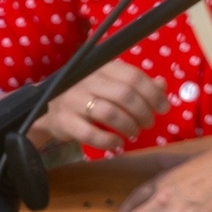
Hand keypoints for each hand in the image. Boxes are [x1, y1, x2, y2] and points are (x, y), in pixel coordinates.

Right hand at [39, 63, 166, 154]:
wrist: (48, 110)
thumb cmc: (87, 96)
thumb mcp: (110, 84)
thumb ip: (136, 84)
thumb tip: (162, 85)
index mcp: (102, 67)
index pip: (133, 76)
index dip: (153, 93)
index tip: (163, 108)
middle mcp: (87, 80)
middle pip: (124, 94)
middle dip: (143, 111)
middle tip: (149, 123)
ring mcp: (73, 100)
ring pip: (110, 113)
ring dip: (129, 125)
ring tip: (135, 132)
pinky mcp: (65, 121)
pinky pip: (91, 133)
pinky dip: (109, 141)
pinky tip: (118, 143)